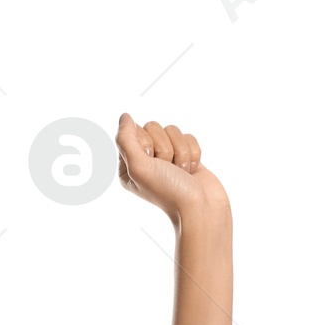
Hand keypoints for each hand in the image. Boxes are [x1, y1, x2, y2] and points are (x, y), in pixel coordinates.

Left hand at [115, 115, 229, 225]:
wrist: (199, 207)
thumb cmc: (168, 191)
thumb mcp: (139, 166)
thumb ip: (126, 140)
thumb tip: (124, 116)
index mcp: (128, 165)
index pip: (133, 131)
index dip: (147, 142)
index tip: (152, 161)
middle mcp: (145, 160)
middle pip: (153, 127)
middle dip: (165, 148)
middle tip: (167, 169)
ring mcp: (166, 158)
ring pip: (172, 130)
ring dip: (180, 151)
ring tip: (181, 172)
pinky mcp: (185, 155)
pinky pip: (188, 136)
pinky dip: (192, 153)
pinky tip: (191, 171)